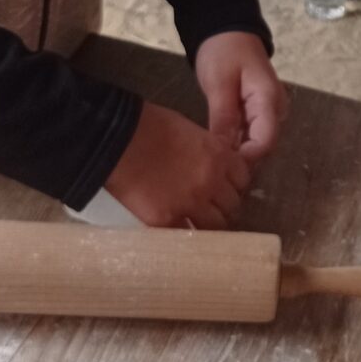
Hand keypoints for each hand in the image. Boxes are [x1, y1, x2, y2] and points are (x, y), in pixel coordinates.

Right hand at [104, 99, 254, 230]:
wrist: (117, 139)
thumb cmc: (150, 126)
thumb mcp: (191, 131)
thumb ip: (209, 151)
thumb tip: (214, 164)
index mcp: (219, 156)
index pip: (243, 179)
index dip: (234, 185)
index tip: (225, 187)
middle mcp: (212, 183)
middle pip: (233, 205)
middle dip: (224, 207)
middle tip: (212, 207)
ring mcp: (190, 204)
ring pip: (216, 226)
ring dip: (209, 224)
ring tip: (197, 223)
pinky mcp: (166, 221)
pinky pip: (186, 236)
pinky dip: (185, 235)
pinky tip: (180, 232)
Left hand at [194, 31, 286, 167]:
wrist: (227, 29)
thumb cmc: (223, 51)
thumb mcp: (219, 82)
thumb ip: (223, 117)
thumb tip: (223, 153)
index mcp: (269, 100)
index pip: (265, 142)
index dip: (245, 159)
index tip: (218, 166)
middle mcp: (274, 110)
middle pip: (262, 147)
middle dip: (239, 160)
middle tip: (208, 168)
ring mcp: (267, 112)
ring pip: (255, 143)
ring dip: (235, 153)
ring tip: (208, 162)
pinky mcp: (256, 113)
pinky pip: (248, 135)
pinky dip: (233, 142)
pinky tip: (214, 148)